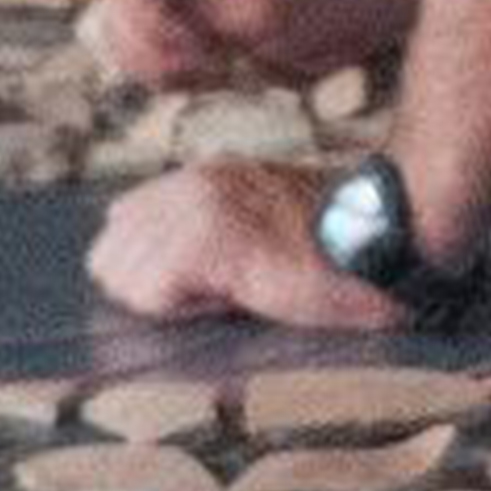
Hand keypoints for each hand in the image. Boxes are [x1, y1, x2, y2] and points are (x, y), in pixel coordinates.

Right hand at [85, 0, 416, 92]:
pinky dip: (172, 70)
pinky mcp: (185, 6)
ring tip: (215, 72)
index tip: (200, 56)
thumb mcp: (262, 6)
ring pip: (127, 32)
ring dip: (160, 65)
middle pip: (117, 7)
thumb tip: (152, 36)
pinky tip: (211, 73)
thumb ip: (197, 17)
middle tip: (209, 70)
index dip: (152, 29)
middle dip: (153, 51)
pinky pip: (152, 46)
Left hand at [91, 147, 392, 333]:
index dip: (149, 270)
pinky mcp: (207, 241)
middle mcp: (188, 186)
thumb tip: (150, 275)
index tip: (203, 283)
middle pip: (107, 256)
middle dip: (150, 287)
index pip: (118, 225)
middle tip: (217, 292)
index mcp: (197, 179)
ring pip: (124, 278)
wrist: (382, 241)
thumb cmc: (332, 250)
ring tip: (231, 292)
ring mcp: (195, 210)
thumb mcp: (257, 224)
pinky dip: (187, 310)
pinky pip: (151, 295)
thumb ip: (205, 231)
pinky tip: (236, 298)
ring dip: (170, 300)